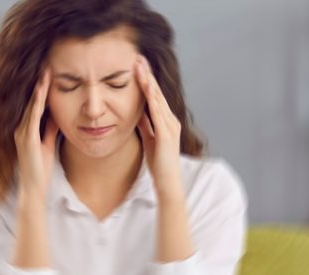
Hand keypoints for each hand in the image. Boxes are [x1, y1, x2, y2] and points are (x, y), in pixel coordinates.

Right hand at [15, 68, 59, 202]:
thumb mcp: (48, 143)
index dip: (42, 88)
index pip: (35, 104)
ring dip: (39, 87)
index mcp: (26, 129)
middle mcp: (21, 128)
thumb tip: (56, 115)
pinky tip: (42, 90)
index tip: (49, 72)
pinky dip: (37, 102)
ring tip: (45, 70)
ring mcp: (22, 132)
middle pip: (31, 100)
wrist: (33, 188)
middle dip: (39, 83)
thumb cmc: (40, 169)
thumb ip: (50, 129)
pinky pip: (32, 116)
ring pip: (31, 104)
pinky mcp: (27, 138)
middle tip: (46, 63)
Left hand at [134, 55, 183, 198]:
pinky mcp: (166, 134)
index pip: (155, 96)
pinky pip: (158, 113)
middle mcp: (171, 120)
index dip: (146, 80)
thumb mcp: (149, 138)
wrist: (168, 182)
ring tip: (140, 66)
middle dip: (147, 74)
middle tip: (138, 57)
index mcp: (166, 121)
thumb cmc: (158, 163)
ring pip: (158, 99)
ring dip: (148, 81)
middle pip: (157, 93)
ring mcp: (170, 126)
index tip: (137, 65)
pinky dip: (152, 98)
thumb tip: (137, 111)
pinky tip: (146, 87)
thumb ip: (145, 124)